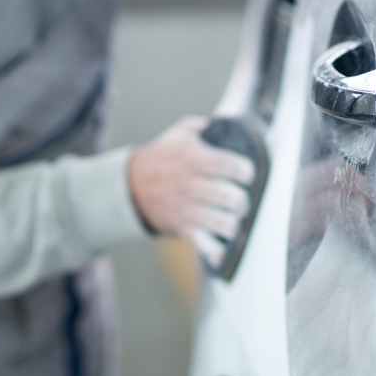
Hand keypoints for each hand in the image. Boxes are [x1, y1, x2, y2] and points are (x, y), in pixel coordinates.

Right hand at [128, 117, 254, 261]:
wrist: (129, 185)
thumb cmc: (160, 158)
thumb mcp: (178, 134)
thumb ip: (202, 126)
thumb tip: (223, 124)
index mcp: (195, 160)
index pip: (231, 165)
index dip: (246, 171)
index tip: (246, 174)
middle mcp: (192, 185)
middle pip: (231, 197)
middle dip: (242, 200)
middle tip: (240, 200)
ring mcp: (187, 209)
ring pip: (223, 223)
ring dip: (233, 223)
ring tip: (231, 218)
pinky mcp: (183, 228)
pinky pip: (204, 244)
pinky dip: (216, 251)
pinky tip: (222, 249)